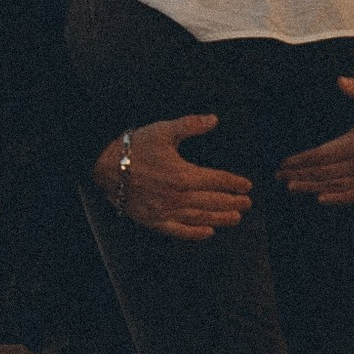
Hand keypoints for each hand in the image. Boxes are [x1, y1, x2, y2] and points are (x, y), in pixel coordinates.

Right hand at [94, 112, 247, 241]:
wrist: (105, 165)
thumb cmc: (135, 147)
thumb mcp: (164, 130)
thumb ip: (191, 125)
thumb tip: (214, 119)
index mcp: (184, 175)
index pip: (217, 180)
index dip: (234, 183)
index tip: (247, 185)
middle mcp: (178, 196)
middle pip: (212, 201)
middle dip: (233, 202)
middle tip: (247, 204)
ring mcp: (166, 211)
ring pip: (200, 217)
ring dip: (221, 218)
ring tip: (236, 218)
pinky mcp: (154, 221)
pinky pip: (178, 231)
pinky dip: (195, 234)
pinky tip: (207, 233)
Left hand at [280, 79, 353, 205]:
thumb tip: (340, 80)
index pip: (322, 155)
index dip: (301, 160)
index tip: (284, 163)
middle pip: (325, 173)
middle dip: (300, 175)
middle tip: (280, 177)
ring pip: (336, 185)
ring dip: (313, 187)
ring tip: (293, 187)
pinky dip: (338, 198)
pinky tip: (322, 199)